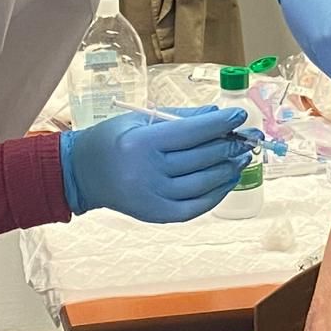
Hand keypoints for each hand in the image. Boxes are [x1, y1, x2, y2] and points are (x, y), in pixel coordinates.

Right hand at [60, 106, 250, 223]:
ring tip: (242, 156)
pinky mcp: (157, 215)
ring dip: (228, 169)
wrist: (81, 174)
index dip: (221, 123)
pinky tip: (227, 178)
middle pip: (202, 158)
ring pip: (204, 183)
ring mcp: (153, 197)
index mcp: (141, 143)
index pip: (192, 132)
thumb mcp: (140, 120)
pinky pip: (196, 206)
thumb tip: (218, 115)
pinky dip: (216, 193)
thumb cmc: (111, 140)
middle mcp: (147, 173)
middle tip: (248, 136)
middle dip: (230, 145)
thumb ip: (181, 118)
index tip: (240, 115)